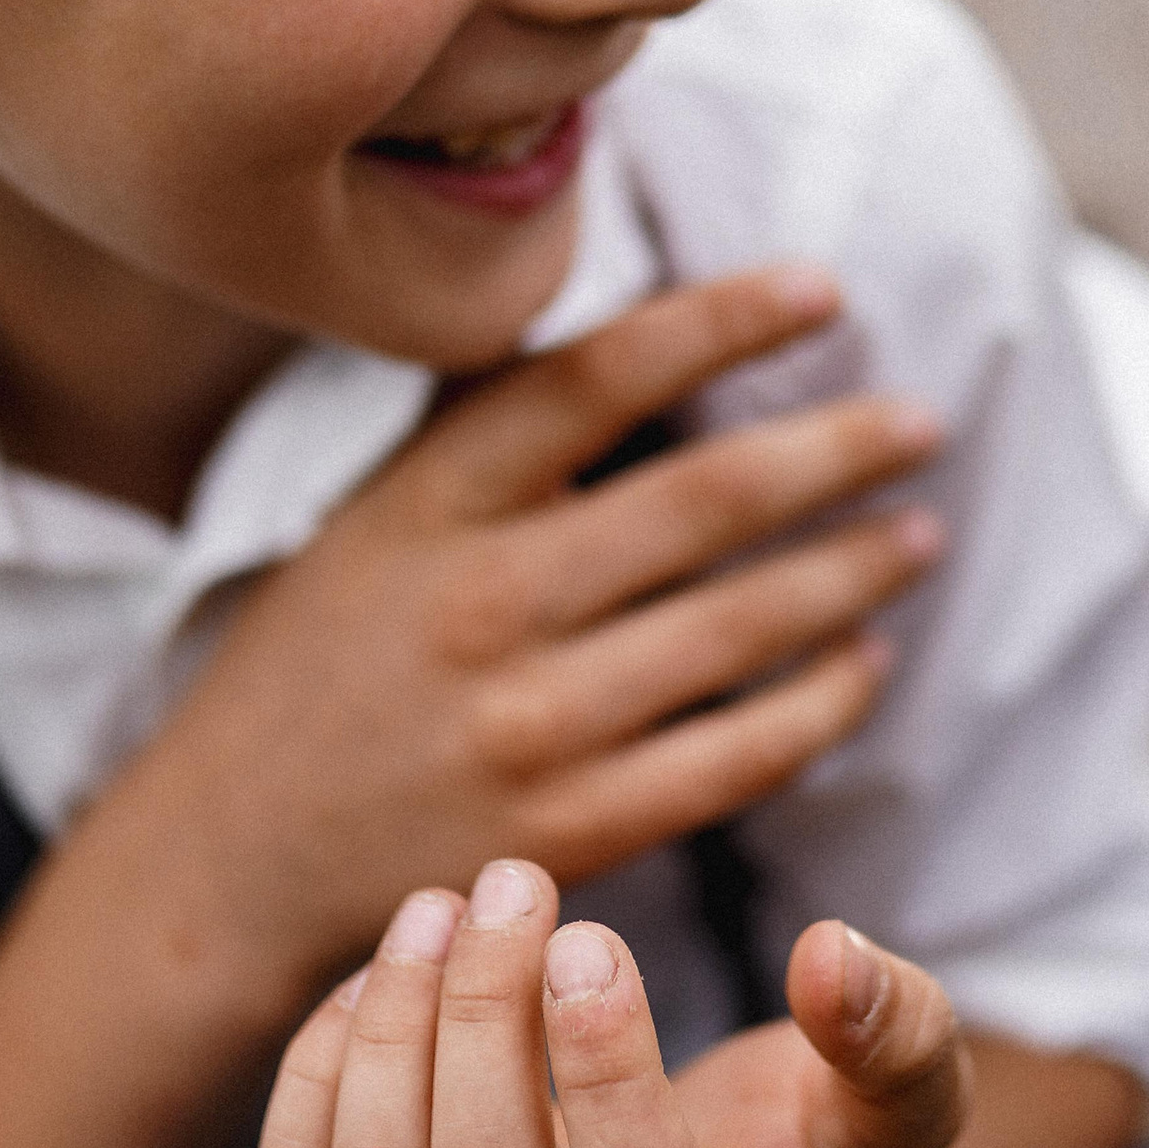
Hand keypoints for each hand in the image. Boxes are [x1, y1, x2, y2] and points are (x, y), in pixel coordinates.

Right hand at [115, 266, 943, 997]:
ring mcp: (528, 725)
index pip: (599, 376)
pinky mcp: (566, 832)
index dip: (723, 320)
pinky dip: (820, 704)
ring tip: (919, 534)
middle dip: (837, 448)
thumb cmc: (320, 664)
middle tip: (924, 419)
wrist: (225, 861)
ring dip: (852, 572)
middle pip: (705, 499)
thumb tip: (648, 329)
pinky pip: (736, 756)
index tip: (824, 285)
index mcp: (427, 501)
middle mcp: (481, 602)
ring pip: (742, 626)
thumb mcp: (372, 518)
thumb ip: (491, 435)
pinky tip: (866, 664)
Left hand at [256, 861, 970, 1147]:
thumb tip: (835, 957)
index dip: (608, 1074)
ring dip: (393, 1034)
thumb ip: (897, 1035)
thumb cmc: (814, 1131)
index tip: (590, 936)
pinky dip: (320, 1076)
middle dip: (483, 1016)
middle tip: (512, 884)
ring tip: (442, 909)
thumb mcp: (899, 1092)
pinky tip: (381, 980)